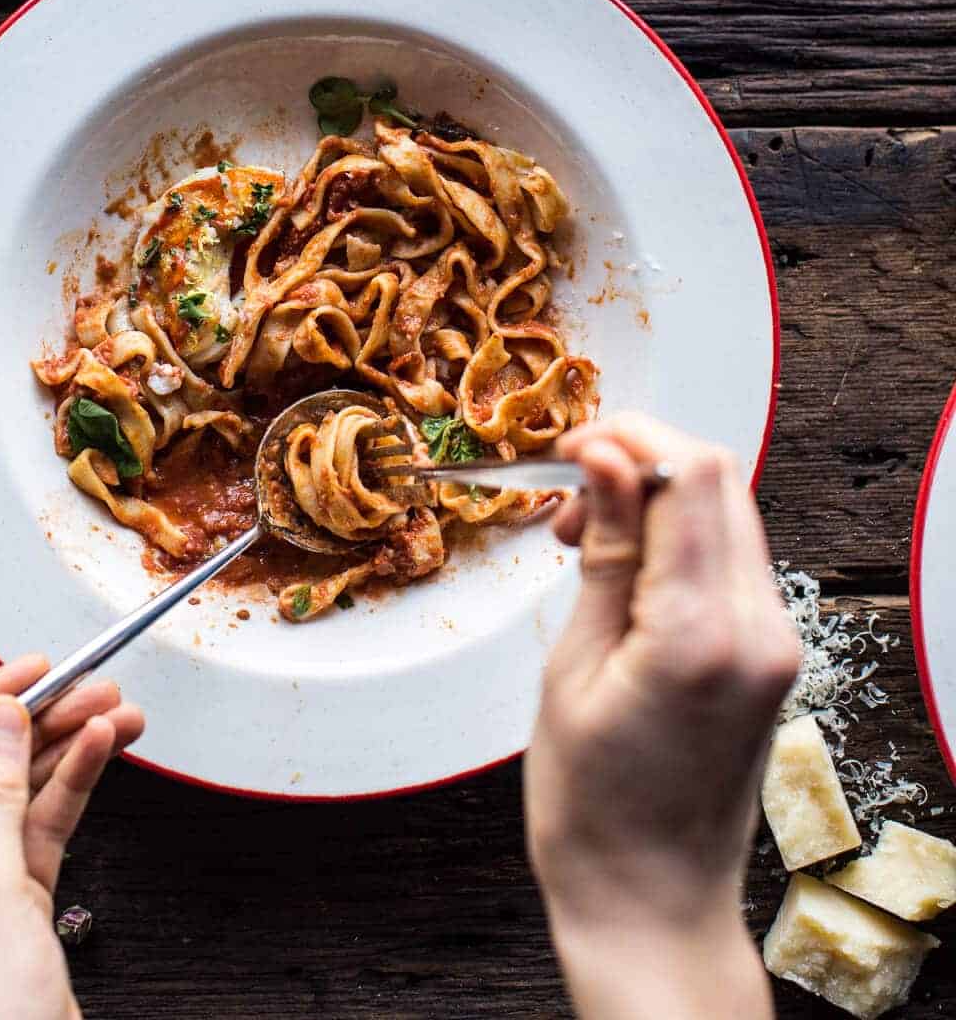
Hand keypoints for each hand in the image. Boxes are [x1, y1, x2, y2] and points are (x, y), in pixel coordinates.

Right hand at [524, 412, 799, 1019]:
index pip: (693, 475)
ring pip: (727, 512)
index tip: (569, 450)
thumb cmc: (593, 809)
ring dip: (657, 495)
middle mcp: (758, 630)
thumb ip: (602, 553)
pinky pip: (730, 558)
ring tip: (582, 534)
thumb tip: (605, 459)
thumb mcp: (573, 668)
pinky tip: (623, 566)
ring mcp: (774, 643)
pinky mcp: (770, 653)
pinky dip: (678, 537)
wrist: (651, 902)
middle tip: (565, 489)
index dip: (630, 437)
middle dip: (640, 458)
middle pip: (719, 480)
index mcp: (701, 635)